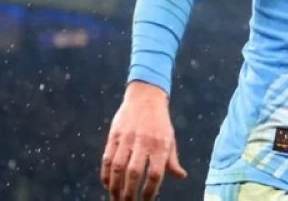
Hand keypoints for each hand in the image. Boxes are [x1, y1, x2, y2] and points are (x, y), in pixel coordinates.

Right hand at [101, 81, 186, 200]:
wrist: (146, 97)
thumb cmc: (160, 122)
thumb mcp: (170, 139)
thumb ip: (172, 160)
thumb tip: (181, 176)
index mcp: (160, 145)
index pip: (154, 174)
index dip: (149, 191)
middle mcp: (143, 143)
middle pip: (134, 173)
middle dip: (129, 193)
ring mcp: (127, 139)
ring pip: (118, 167)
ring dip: (115, 187)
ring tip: (115, 198)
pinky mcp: (114, 135)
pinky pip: (107, 158)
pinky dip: (106, 174)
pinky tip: (107, 184)